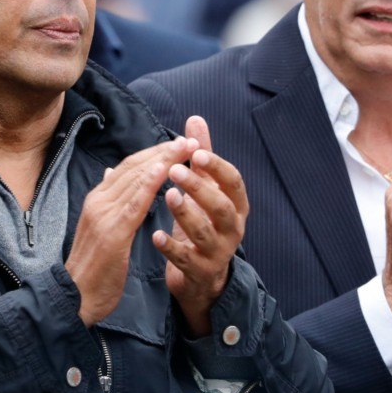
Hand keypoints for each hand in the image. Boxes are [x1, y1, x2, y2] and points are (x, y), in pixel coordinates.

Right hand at [67, 136, 197, 325]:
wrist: (74, 296)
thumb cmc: (92, 266)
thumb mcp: (99, 227)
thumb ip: (108, 200)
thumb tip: (111, 173)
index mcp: (98, 199)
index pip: (129, 167)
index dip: (154, 153)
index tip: (178, 143)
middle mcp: (99, 201)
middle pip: (134, 167)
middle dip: (163, 151)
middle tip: (190, 139)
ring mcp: (103, 215)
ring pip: (135, 179)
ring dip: (163, 161)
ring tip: (185, 149)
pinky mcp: (112, 232)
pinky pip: (133, 203)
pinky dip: (149, 184)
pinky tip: (164, 171)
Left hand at [152, 116, 247, 336]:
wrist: (202, 274)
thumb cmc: (204, 220)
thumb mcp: (206, 188)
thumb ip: (202, 155)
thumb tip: (195, 118)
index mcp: (236, 205)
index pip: (233, 182)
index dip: (217, 167)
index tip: (196, 152)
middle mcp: (233, 228)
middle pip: (222, 207)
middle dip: (200, 188)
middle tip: (175, 170)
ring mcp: (218, 252)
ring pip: (204, 233)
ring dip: (186, 214)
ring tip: (168, 196)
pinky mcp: (200, 271)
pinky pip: (185, 260)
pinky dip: (170, 247)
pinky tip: (154, 234)